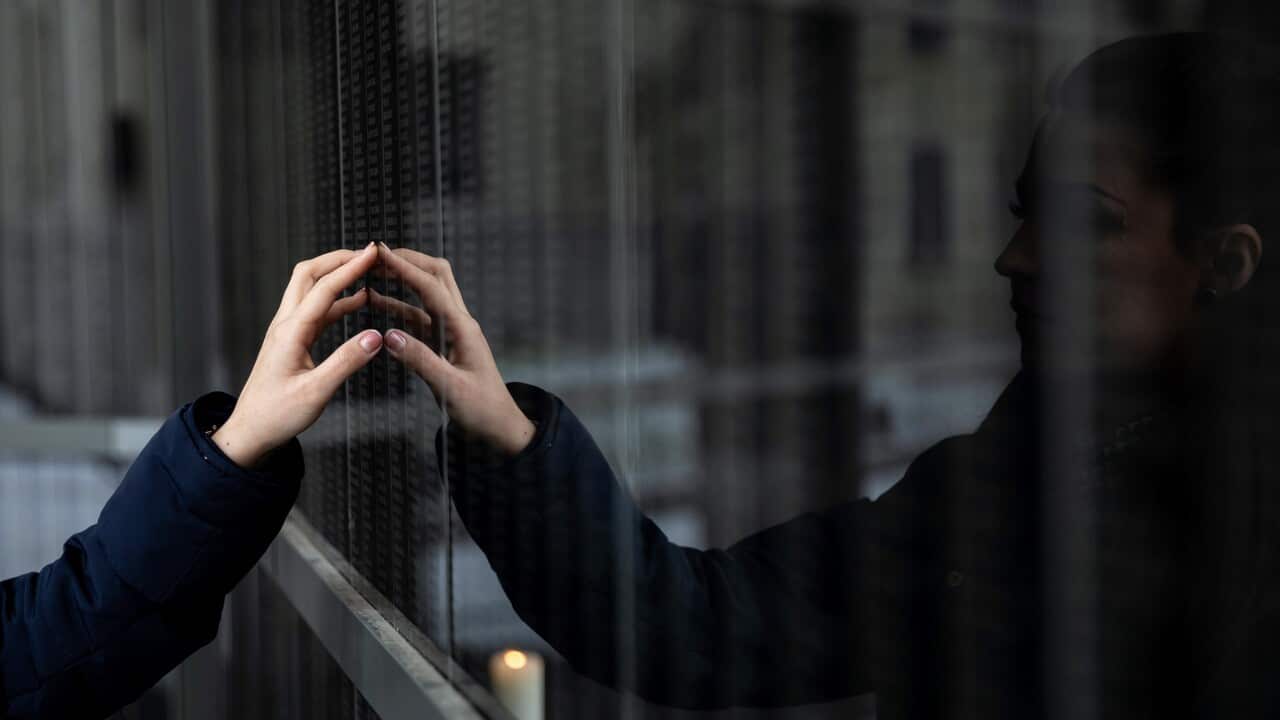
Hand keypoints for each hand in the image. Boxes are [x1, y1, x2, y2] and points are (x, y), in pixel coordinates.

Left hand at [212, 243, 382, 467]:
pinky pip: (317, 309)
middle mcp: (286, 324)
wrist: (251, 431)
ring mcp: (288, 330)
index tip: (374, 253)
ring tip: (368, 271)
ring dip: (338, 275)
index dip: (351, 267)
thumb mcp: (316, 392)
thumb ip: (347, 362)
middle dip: (339, 258)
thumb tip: (376, 336)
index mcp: (291, 332)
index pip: (325, 288)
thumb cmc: (277, 415)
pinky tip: (359, 301)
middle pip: (309, 274)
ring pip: (311, 288)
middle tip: (369, 254)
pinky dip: (338, 299)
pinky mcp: (293, 340)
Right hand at [372, 244, 535, 455]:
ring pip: (425, 294)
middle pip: (435, 276)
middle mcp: (458, 322)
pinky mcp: (442, 343)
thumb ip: (420, 361)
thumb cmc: (482, 410)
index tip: (380, 251)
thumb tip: (389, 336)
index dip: (405, 267)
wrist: (499, 428)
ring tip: (369, 273)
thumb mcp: (450, 388)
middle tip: (375, 255)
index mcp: (463, 328)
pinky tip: (376, 303)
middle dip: (407, 261)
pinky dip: (397, 306)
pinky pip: (418, 316)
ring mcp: (450, 331)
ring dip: (400, 281)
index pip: (431, 286)